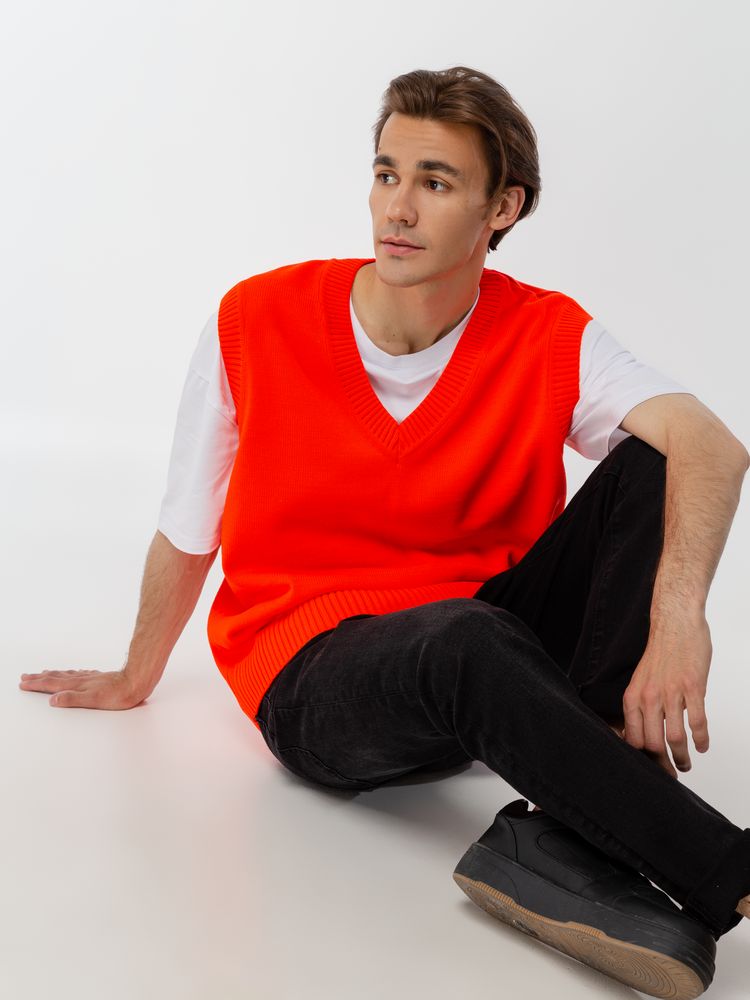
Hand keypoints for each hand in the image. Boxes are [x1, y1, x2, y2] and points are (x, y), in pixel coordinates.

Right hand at [18, 668, 147, 709]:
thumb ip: (72, 700)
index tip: (23, 684)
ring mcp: (89, 677)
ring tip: (43, 672)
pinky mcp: (98, 677)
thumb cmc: (117, 695)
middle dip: (39, 678)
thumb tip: (52, 700)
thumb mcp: (93, 701)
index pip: (52, 684)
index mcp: (77, 685)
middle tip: (25, 676)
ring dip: (52, 674)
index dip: (36, 685)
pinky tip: (71, 673)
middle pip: (55, 677)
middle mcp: (81, 679)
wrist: (136, 682)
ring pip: (66, 674)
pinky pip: (78, 673)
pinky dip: (69, 673)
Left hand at [621, 613, 710, 778]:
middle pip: (653, 743)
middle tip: (672, 772)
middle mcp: (649, 697)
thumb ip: (641, 705)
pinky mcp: (692, 688)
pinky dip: (701, 739)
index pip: (633, 738)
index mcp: (633, 696)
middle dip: (663, 764)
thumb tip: (642, 734)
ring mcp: (671, 693)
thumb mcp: (641, 680)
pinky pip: (697, 722)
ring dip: (682, 757)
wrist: (676, 625)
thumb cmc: (661, 653)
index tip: (651, 767)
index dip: (642, 758)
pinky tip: (702, 745)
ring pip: (674, 737)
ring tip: (686, 764)